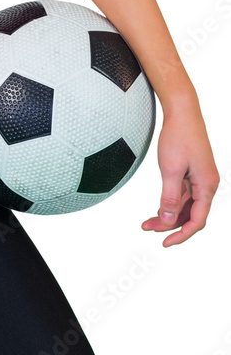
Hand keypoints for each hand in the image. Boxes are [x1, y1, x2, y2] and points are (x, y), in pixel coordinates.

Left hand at [141, 95, 219, 246]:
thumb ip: (170, 198)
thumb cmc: (178, 137)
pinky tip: (157, 207)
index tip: (164, 243)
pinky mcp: (193, 172)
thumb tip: (169, 222)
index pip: (197, 220)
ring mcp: (200, 178)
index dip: (181, 235)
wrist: (182, 111)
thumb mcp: (170, 170)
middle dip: (170, 225)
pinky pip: (183, 194)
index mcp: (207, 186)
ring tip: (147, 222)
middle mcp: (207, 184)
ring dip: (168, 215)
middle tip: (148, 229)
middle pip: (190, 215)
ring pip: (185, 206)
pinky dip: (170, 202)